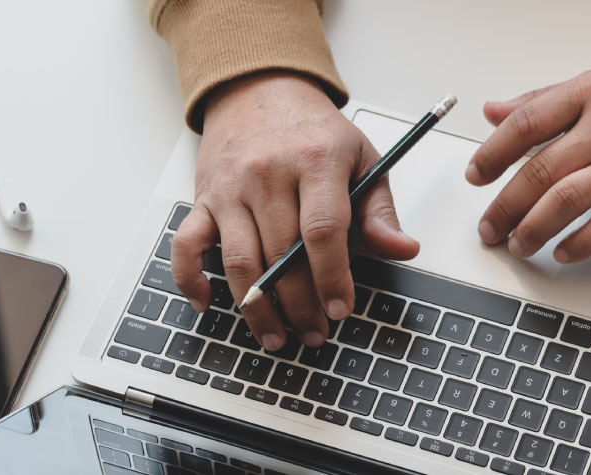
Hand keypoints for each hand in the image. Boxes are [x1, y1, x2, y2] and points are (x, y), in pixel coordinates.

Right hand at [171, 71, 418, 350]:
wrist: (260, 89)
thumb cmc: (315, 131)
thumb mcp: (362, 158)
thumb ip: (380, 210)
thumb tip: (404, 250)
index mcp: (316, 161)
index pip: (323, 229)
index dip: (333, 276)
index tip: (341, 309)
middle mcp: (268, 174)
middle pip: (282, 253)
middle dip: (300, 304)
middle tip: (315, 334)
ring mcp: (231, 188)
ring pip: (239, 260)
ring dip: (256, 307)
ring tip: (277, 336)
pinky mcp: (203, 198)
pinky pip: (186, 244)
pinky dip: (191, 279)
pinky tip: (208, 305)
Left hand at [467, 67, 590, 262]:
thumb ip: (544, 100)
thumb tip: (494, 111)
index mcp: (590, 95)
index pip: (526, 124)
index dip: (493, 154)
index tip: (476, 176)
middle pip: (540, 171)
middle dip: (505, 205)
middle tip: (489, 227)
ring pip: (566, 201)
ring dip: (533, 229)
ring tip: (517, 244)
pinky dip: (579, 243)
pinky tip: (561, 251)